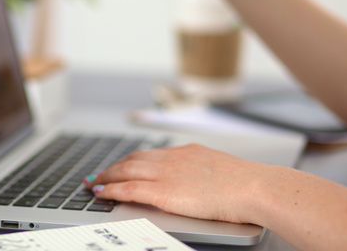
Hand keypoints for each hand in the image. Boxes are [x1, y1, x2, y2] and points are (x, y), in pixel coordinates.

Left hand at [84, 143, 269, 223]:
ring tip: (94, 183)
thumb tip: (196, 180)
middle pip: (133, 159)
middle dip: (113, 167)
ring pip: (125, 171)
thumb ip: (201, 171)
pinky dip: (112, 190)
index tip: (121, 164)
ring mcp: (166, 173)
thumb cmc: (245, 183)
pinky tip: (102, 193)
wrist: (253, 187)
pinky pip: (129, 188)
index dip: (131, 160)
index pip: (150, 154)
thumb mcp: (219, 169)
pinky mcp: (163, 192)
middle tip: (100, 174)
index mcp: (186, 152)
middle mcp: (172, 158)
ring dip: (106, 177)